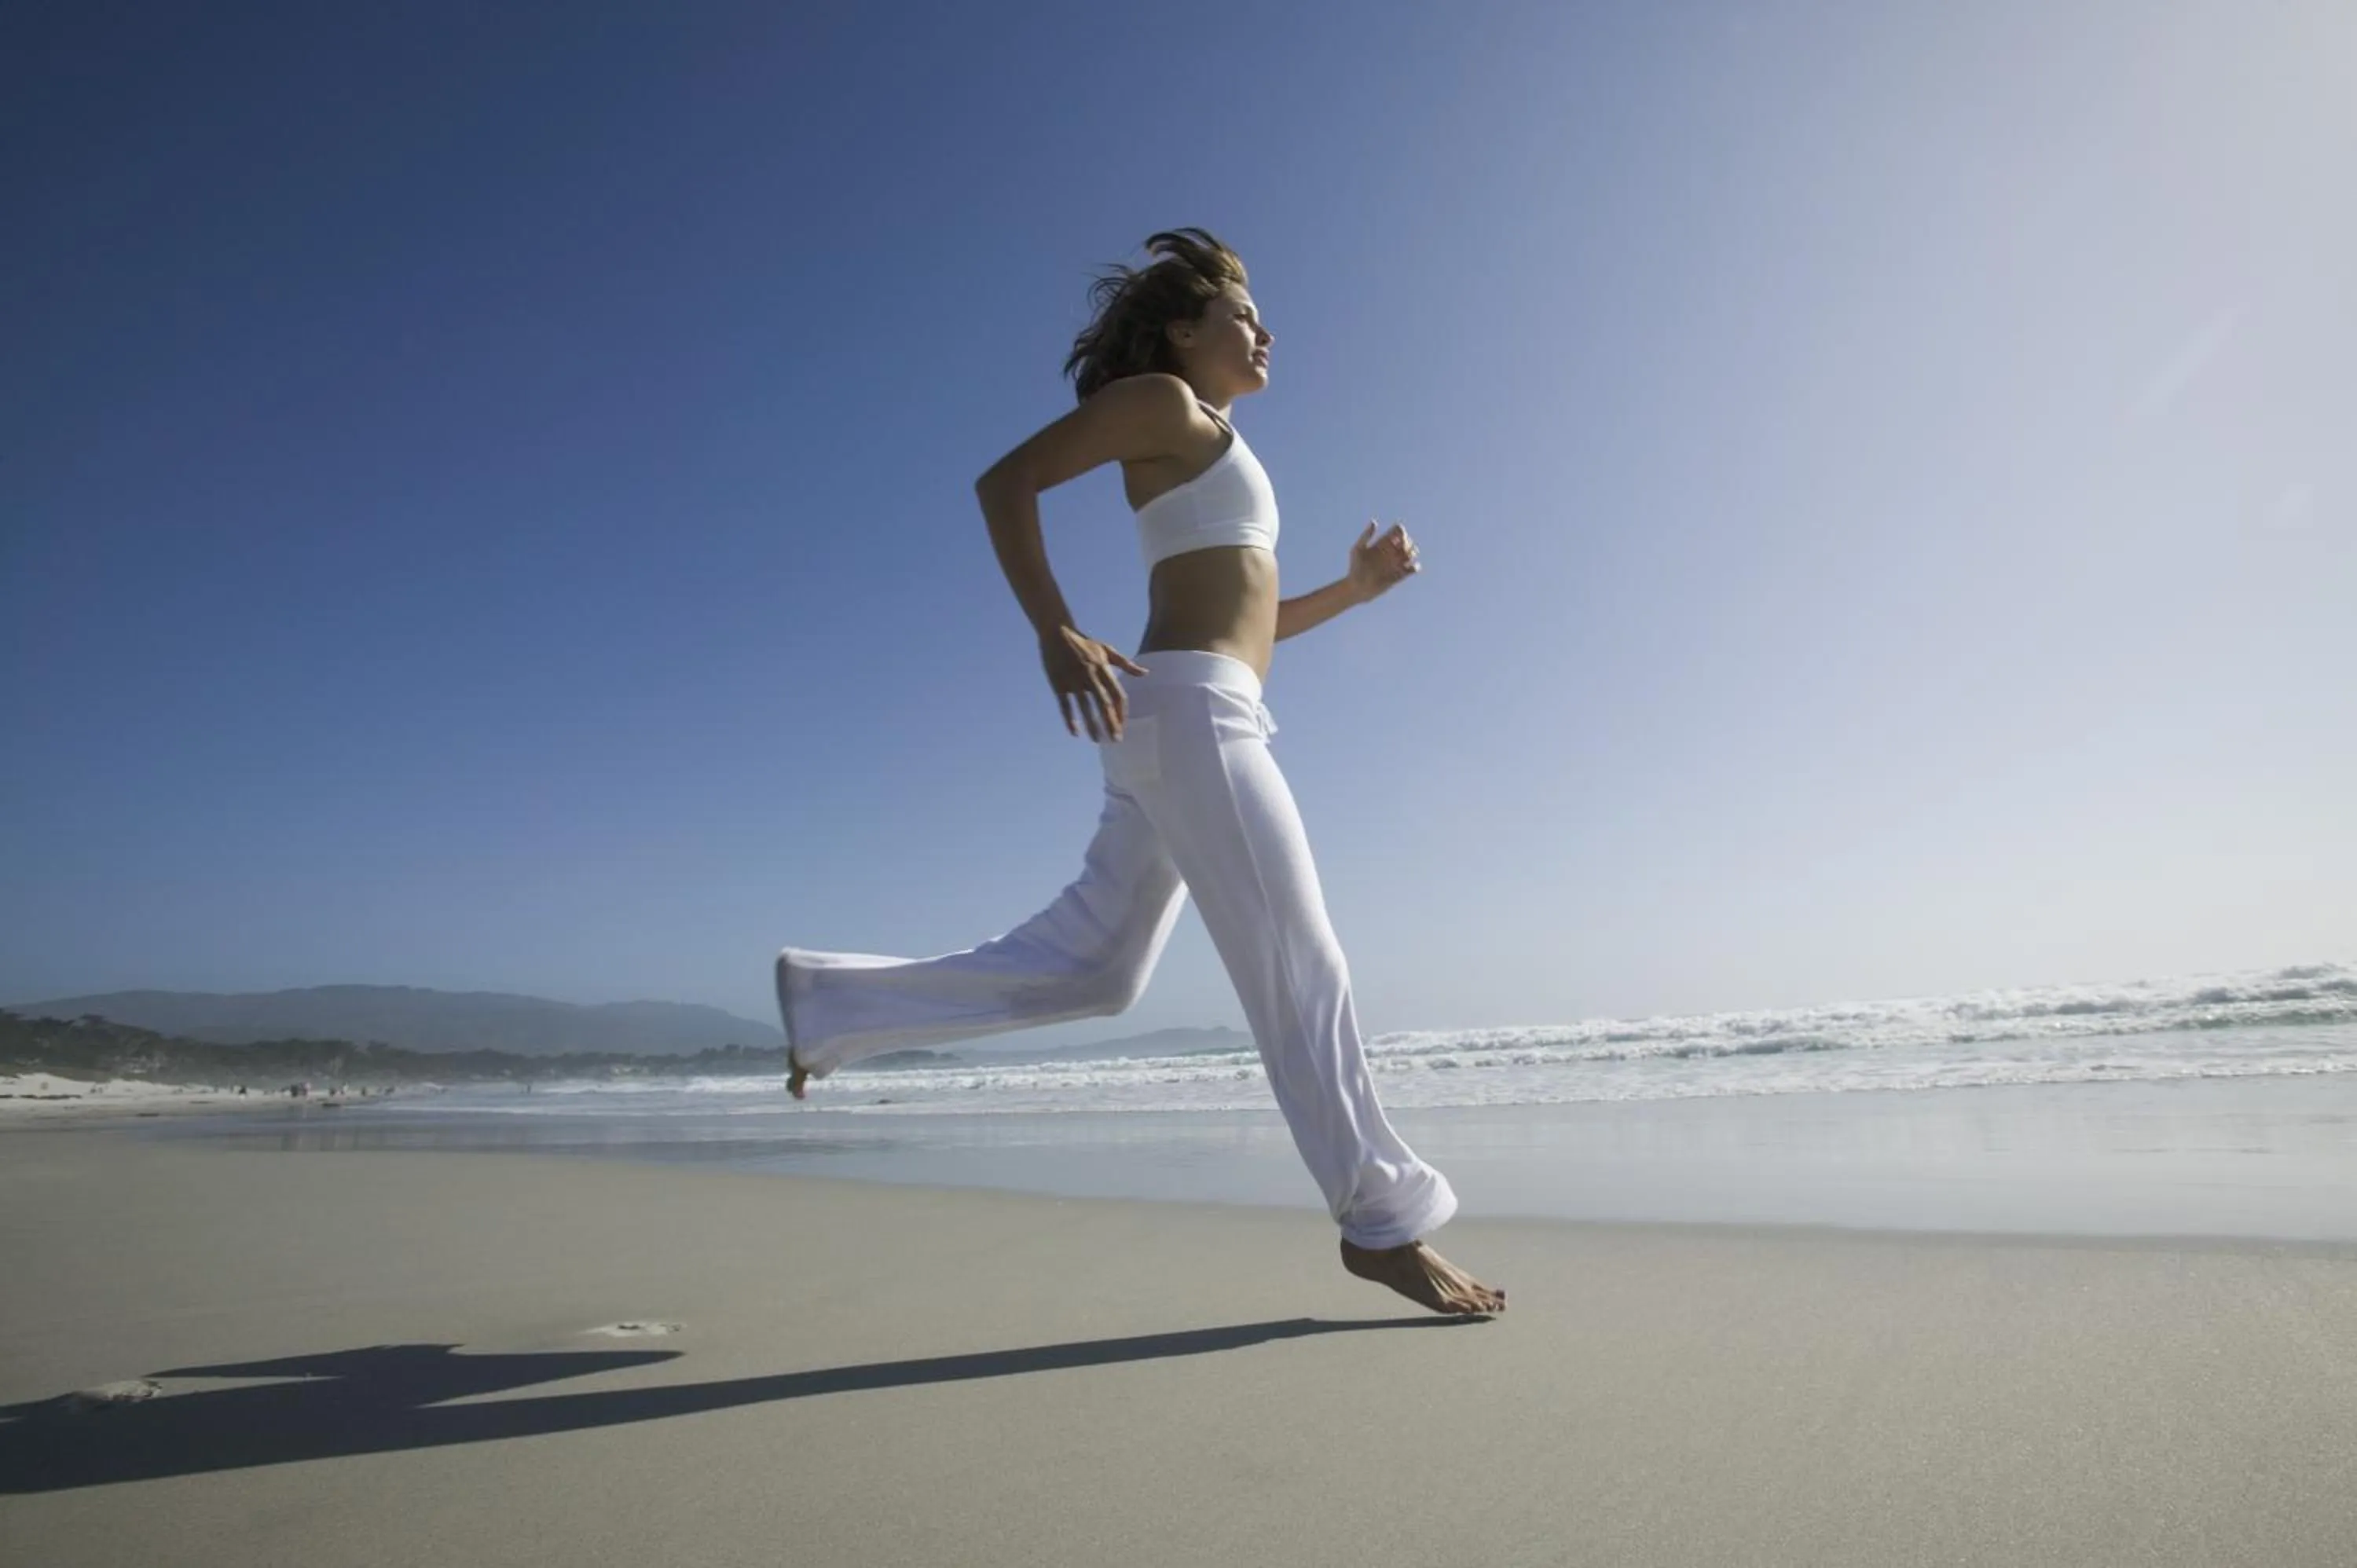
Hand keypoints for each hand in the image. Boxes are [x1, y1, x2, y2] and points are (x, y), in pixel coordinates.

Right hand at [1039, 625, 1147, 740]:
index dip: (1121, 712)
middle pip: (1104, 703)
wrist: (1058, 633)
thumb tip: (1145, 673)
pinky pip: (1065, 705)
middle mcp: (1091, 675)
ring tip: (1097, 740)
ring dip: (1092, 725)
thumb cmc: (1085, 643)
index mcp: (1104, 669)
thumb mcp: (1107, 650)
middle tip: (1116, 740)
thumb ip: (1126, 664)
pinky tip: (1076, 733)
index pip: (1117, 695)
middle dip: (1111, 722)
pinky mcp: (1059, 683)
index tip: (1122, 727)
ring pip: (1085, 707)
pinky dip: (1070, 719)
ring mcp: (1074, 680)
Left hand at [1348, 520, 1421, 601]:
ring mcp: (1396, 563)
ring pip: (1413, 553)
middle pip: (1408, 541)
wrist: (1357, 587)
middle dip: (1407, 542)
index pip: (1398, 530)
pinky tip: (1406, 568)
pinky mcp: (1399, 575)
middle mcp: (1391, 552)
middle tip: (1400, 549)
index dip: (1401, 531)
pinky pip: (1414, 568)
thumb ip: (1366, 535)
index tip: (1396, 538)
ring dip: (1412, 553)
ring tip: (1404, 559)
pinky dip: (1415, 567)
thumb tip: (1374, 521)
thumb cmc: (1354, 567)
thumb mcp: (1358, 549)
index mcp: (1383, 543)